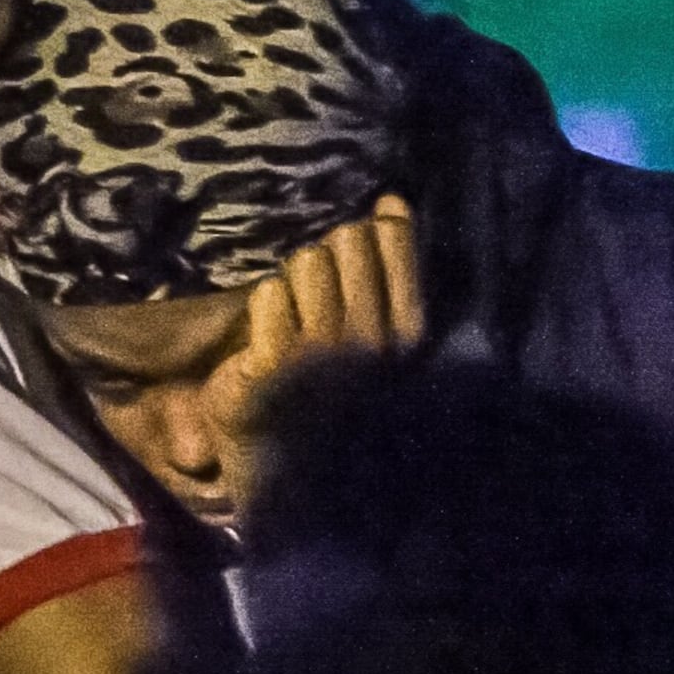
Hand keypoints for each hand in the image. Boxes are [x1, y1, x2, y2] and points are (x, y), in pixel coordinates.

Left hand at [198, 196, 422, 448]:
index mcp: (409, 333)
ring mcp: (324, 350)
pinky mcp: (275, 360)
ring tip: (295, 326)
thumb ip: (389, 269)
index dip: (372, 233)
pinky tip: (268, 344)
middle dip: (326, 259)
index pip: (393, 240)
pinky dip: (265, 310)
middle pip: (345, 241)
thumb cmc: (332, 392)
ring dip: (294, 285)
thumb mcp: (378, 335)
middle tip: (318, 306)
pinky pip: (268, 292)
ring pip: (305, 262)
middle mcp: (374, 340)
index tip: (361, 257)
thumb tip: (393, 202)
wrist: (289, 471)